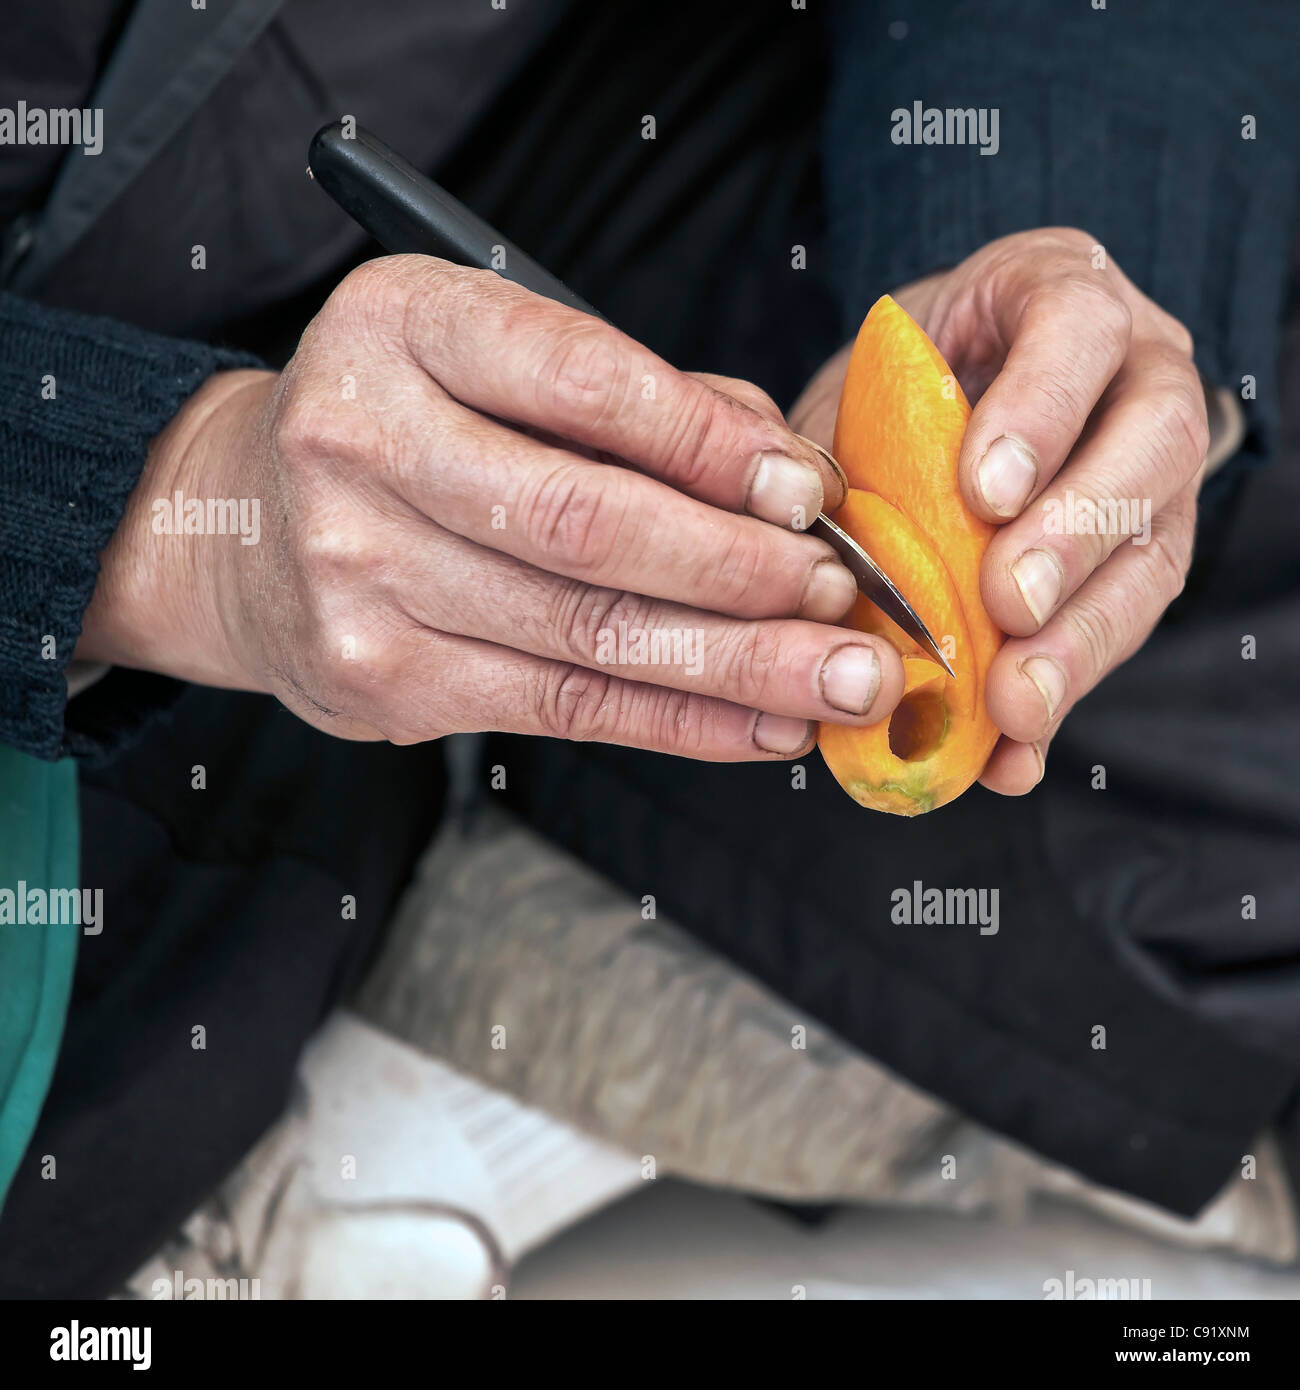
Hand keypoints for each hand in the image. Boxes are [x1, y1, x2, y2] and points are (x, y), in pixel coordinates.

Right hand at [79, 255, 905, 759]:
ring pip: (585, 633)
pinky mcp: (381, 678)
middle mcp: (361, 443)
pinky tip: (760, 726)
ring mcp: (359, 572)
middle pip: (586, 524)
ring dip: (734, 665)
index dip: (710, 444)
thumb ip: (641, 400)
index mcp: (402, 326)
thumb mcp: (493, 359)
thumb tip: (792, 486)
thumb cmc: (403, 423)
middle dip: (738, 573)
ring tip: (838, 682)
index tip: (806, 494)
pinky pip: (560, 708)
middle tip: (844, 601)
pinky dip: (677, 722)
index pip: (582, 381)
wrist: (238, 525)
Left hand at [790, 228, 1209, 793]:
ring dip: (1081, 638)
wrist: (962, 379)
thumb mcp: (874, 385)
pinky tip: (1011, 755)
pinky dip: (1060, 697)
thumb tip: (825, 567)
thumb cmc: (913, 376)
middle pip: (1152, 443)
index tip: (982, 492)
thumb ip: (864, 446)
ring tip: (1016, 706)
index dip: (1039, 411)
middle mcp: (1139, 375)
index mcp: (1062, 300)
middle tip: (1007, 606)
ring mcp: (1157, 472)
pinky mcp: (1144, 559)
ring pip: (1155, 550)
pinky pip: (1119, 631)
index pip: (1077, 330)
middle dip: (1076, 533)